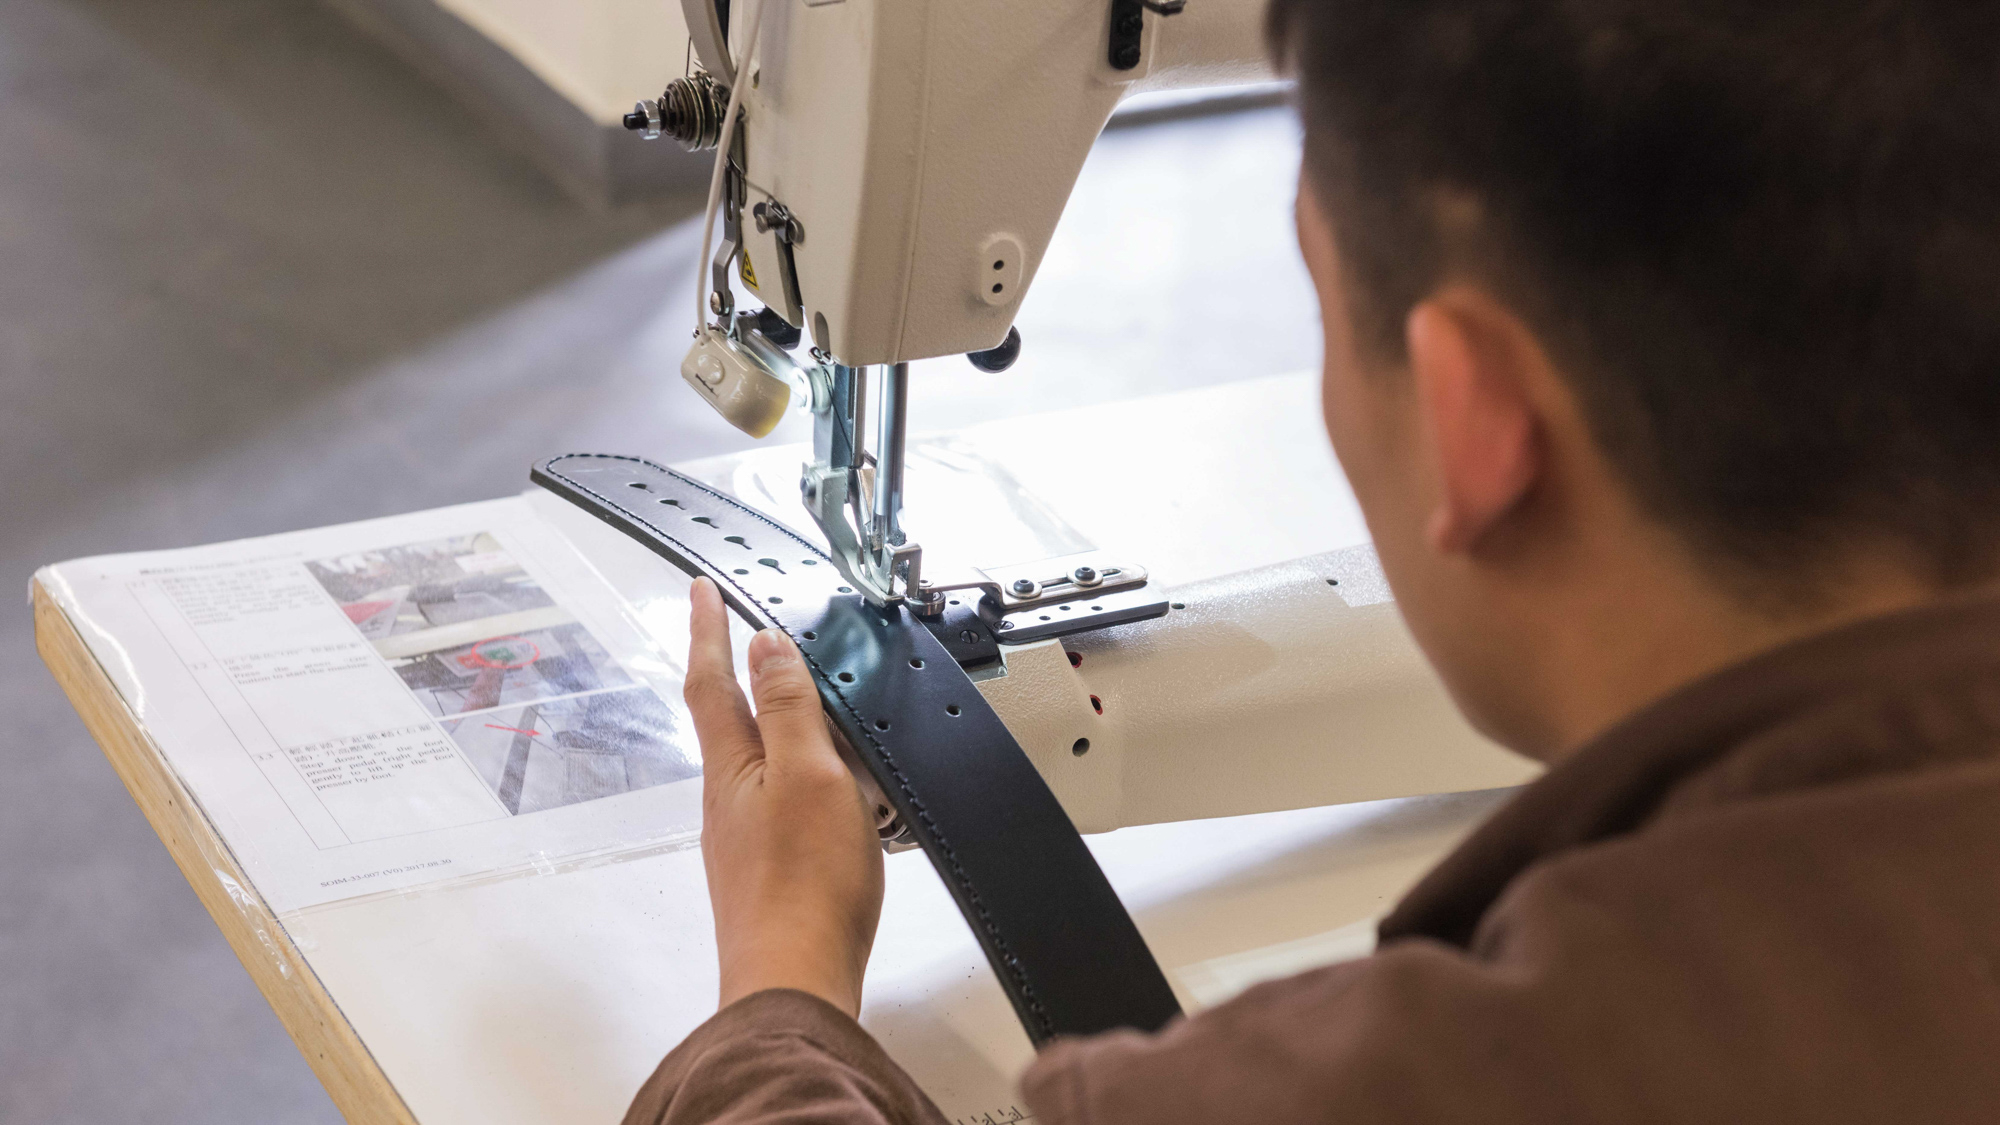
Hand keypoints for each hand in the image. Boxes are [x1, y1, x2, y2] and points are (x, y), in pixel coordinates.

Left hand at [683, 577, 885, 1017]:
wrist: (795, 982)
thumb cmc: (805, 886)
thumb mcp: (809, 775)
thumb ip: (789, 708)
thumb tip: (763, 645)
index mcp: (732, 767)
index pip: (712, 680)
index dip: (708, 630)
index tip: (701, 589)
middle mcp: (729, 800)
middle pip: (731, 719)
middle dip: (738, 673)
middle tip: (742, 633)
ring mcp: (747, 838)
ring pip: (762, 762)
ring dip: (780, 724)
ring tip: (809, 703)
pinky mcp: (773, 872)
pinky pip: (788, 802)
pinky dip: (809, 778)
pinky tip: (838, 793)